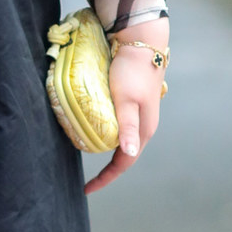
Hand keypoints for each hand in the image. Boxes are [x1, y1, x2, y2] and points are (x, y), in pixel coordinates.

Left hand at [85, 35, 164, 193]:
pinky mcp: (134, 104)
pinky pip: (121, 129)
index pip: (124, 163)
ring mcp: (141, 116)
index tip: (87, 189)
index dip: (106, 178)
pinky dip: (108, 137)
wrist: (141, 42)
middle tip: (88, 179)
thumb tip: (128, 155)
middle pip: (125, 156)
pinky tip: (99, 132)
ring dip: (108, 152)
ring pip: (123, 142)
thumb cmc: (132, 71)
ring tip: (90, 158)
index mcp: (143, 131)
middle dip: (108, 170)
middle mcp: (144, 127)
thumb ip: (126, 127)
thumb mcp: (126, 100)